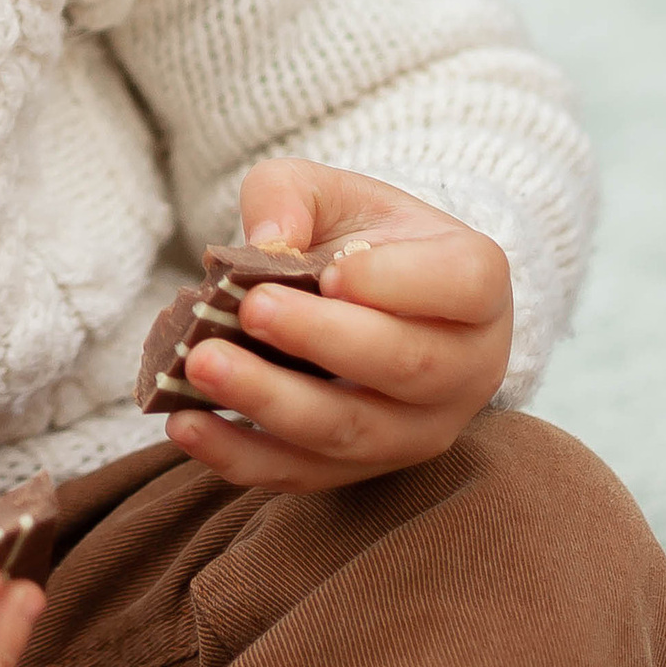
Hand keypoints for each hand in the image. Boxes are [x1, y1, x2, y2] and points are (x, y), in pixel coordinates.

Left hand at [160, 163, 512, 496]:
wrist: (378, 298)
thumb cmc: (360, 236)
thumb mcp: (331, 191)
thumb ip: (292, 195)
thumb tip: (265, 241)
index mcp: (478, 282)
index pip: (460, 285)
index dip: (398, 283)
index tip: (331, 271)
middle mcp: (467, 368)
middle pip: (405, 365)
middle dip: (320, 340)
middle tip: (248, 309)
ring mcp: (420, 431)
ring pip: (352, 431)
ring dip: (272, 403)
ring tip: (199, 365)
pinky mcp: (365, 471)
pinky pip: (305, 474)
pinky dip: (242, 456)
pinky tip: (187, 424)